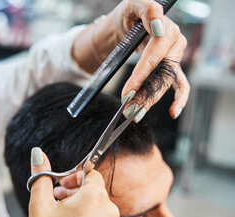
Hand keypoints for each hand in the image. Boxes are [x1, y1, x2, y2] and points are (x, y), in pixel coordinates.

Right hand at [28, 147, 118, 216]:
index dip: (74, 175)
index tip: (60, 181)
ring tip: (59, 210)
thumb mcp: (41, 204)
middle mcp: (108, 210)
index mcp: (95, 198)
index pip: (91, 173)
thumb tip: (38, 154)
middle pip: (93, 188)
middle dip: (74, 188)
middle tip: (56, 194)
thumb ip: (41, 175)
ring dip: (78, 201)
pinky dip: (85, 215)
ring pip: (96, 203)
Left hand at [72, 0, 189, 119]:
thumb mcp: (134, 5)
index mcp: (167, 30)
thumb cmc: (130, 15)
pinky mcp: (171, 66)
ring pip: (166, 83)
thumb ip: (147, 10)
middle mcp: (175, 44)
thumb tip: (157, 25)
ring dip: (152, 100)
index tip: (128, 92)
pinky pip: (180, 84)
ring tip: (137, 113)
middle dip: (145, 94)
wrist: (128, 24)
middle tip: (130, 108)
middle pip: (162, 74)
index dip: (141, 76)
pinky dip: (179, 99)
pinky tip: (173, 112)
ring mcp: (174, 57)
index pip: (154, 57)